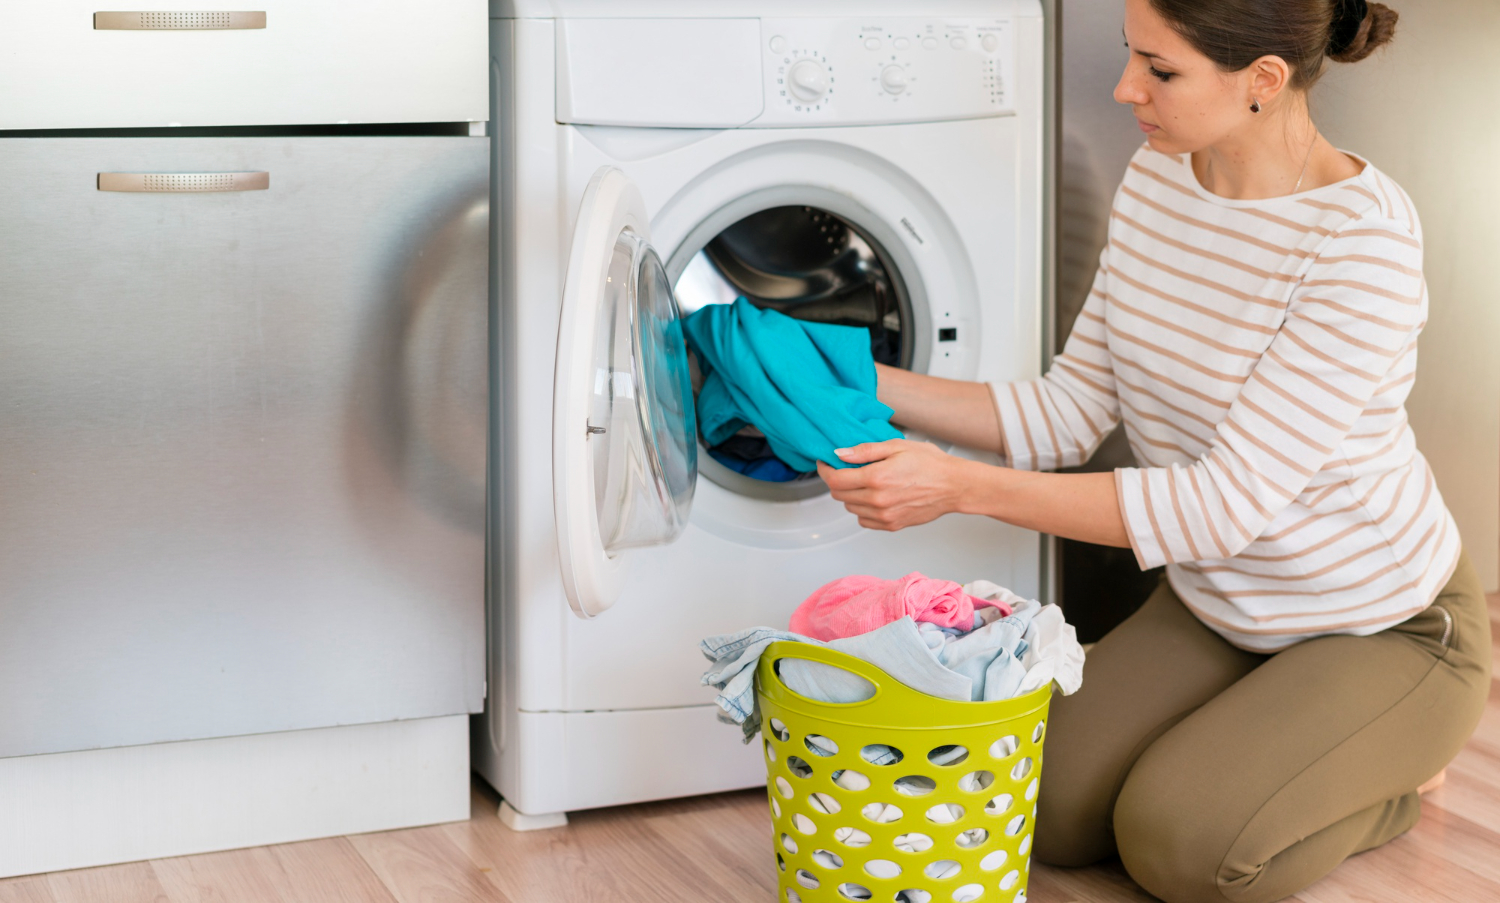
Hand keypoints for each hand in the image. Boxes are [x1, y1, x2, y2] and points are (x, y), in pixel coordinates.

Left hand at [816, 439, 971, 531]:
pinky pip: (864, 520)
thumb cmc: (930, 463)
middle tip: (846, 469)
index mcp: (876, 478)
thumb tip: (840, 454)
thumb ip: (865, 451)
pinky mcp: (891, 525)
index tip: (825, 463)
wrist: (953, 486)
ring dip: (850, 494)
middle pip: (839, 495)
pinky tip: (874, 497)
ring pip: (850, 508)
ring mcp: (884, 516)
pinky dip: (862, 509)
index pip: (835, 479)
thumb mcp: (896, 446)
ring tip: (865, 482)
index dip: (825, 470)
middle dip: (837, 480)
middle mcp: (877, 500)